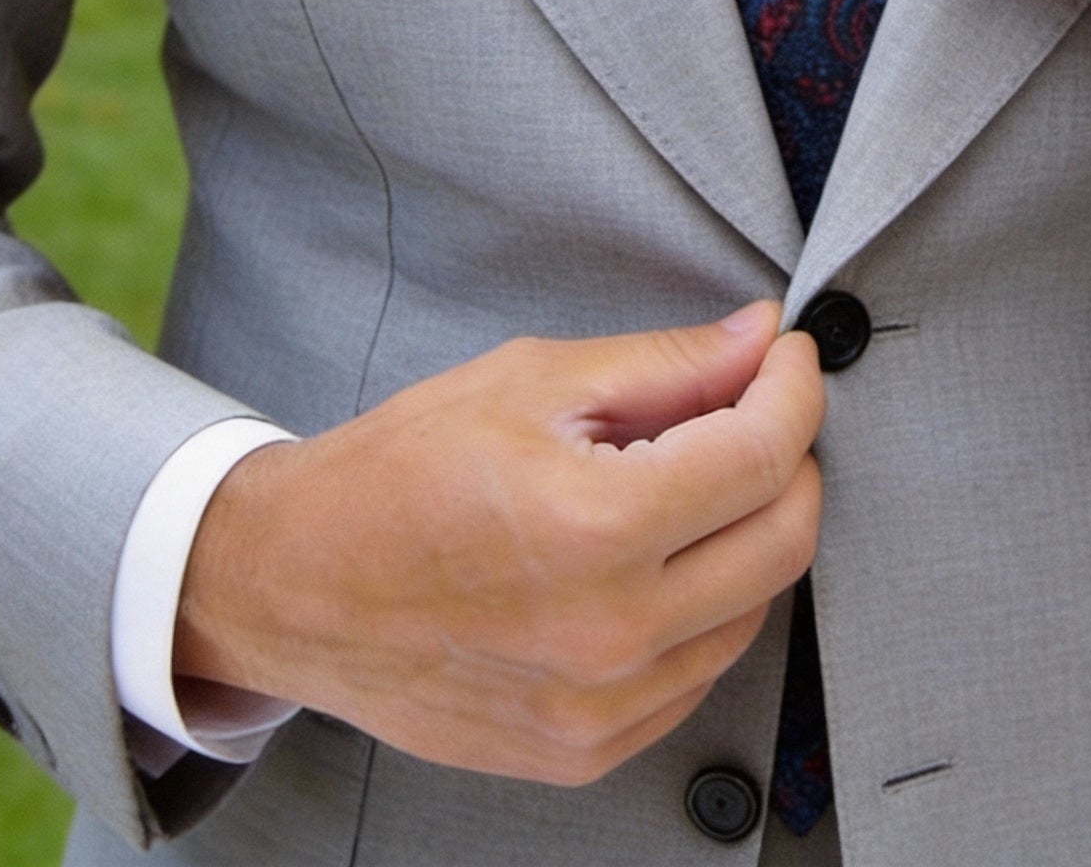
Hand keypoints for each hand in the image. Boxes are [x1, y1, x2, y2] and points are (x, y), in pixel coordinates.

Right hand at [174, 302, 823, 785]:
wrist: (296, 586)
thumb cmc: (399, 472)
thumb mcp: (531, 381)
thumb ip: (665, 364)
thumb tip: (760, 340)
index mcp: (594, 525)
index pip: (762, 454)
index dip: (794, 389)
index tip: (787, 357)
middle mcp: (610, 631)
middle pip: (785, 539)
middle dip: (791, 457)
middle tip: (755, 408)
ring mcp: (600, 707)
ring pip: (754, 609)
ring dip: (750, 533)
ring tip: (688, 481)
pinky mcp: (586, 749)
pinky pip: (699, 672)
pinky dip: (705, 606)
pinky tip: (655, 558)